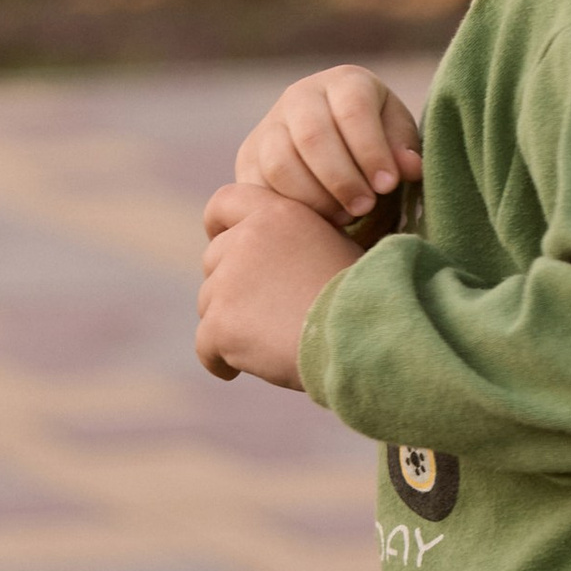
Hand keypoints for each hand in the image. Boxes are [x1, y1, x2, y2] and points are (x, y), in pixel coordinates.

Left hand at [196, 182, 359, 388]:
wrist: (366, 339)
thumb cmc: (362, 301)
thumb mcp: (334, 247)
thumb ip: (293, 241)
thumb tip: (270, 259)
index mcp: (278, 214)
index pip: (224, 201)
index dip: (218, 225)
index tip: (221, 244)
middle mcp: (248, 238)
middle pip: (213, 261)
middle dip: (230, 288)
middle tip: (264, 317)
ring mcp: (229, 281)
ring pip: (209, 305)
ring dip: (232, 325)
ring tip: (271, 344)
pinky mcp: (221, 323)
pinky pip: (205, 346)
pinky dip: (220, 360)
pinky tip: (240, 369)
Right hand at [236, 65, 422, 227]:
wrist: (337, 148)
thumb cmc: (377, 142)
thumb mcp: (397, 139)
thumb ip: (404, 150)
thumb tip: (410, 168)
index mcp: (344, 82)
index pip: (353, 109)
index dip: (371, 150)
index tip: (388, 186)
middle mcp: (300, 96)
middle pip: (312, 136)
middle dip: (342, 179)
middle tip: (365, 207)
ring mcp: (269, 125)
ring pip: (280, 163)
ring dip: (315, 197)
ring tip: (345, 217)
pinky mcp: (249, 158)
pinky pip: (259, 188)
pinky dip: (290, 209)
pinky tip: (318, 223)